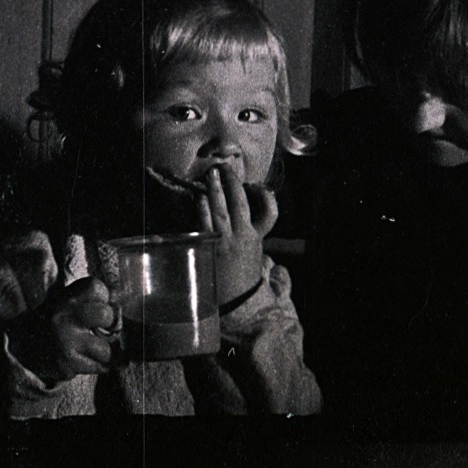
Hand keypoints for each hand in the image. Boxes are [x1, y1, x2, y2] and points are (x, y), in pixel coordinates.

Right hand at [11, 278, 116, 383]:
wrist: (24, 347)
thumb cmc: (57, 323)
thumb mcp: (67, 304)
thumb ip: (91, 302)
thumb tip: (121, 312)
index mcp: (65, 299)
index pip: (96, 288)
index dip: (103, 298)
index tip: (98, 305)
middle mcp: (64, 317)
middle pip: (107, 316)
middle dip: (109, 325)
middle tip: (101, 330)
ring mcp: (66, 341)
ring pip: (106, 349)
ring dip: (105, 352)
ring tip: (94, 349)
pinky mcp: (68, 363)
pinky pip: (100, 367)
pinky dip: (99, 365)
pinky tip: (88, 360)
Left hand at [199, 167, 276, 305]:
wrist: (235, 300)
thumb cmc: (244, 273)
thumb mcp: (256, 251)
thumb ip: (254, 231)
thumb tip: (249, 209)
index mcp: (256, 237)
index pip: (268, 211)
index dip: (263, 194)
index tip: (253, 184)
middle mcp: (242, 237)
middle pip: (239, 203)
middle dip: (231, 182)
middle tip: (222, 167)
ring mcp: (225, 242)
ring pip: (220, 209)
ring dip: (214, 189)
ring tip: (209, 174)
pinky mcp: (208, 248)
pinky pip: (203, 222)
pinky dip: (201, 208)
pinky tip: (198, 197)